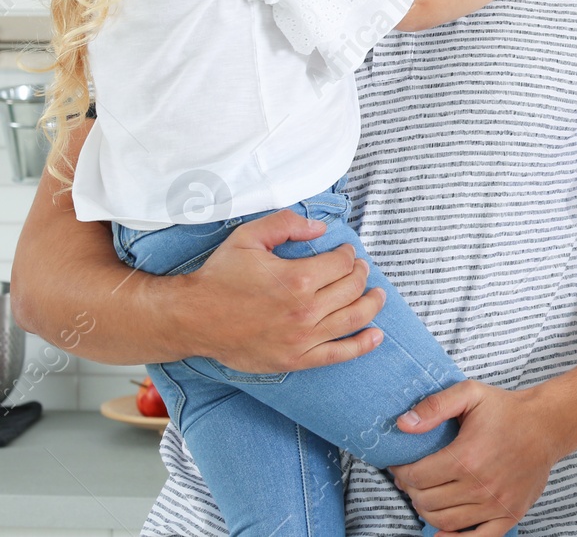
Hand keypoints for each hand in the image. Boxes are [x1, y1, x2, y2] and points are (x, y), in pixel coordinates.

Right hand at [177, 210, 385, 372]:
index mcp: (297, 279)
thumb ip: (287, 223)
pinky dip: (362, 345)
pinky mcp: (295, 359)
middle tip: (360, 269)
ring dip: (371, 305)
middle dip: (361, 275)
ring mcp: (302, 338)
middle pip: (352, 288)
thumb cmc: (219, 276)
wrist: (192, 318)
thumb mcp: (249, 237)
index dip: (348, 254)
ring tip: (377, 295)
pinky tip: (376, 336)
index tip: (345, 252)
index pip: (342, 263)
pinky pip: (338, 354)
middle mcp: (305, 310)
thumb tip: (321, 228)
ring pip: (353, 319)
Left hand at [391, 380, 569, 536]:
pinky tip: (443, 532)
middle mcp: (481, 485)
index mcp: (467, 457)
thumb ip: (434, 405)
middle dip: (412, 490)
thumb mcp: (470, 394)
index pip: (417, 477)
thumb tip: (402, 424)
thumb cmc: (507, 409)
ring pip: (444, 521)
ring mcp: (496, 503)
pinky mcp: (510, 514)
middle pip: (427, 501)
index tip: (400, 466)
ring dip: (427, 511)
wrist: (548, 424)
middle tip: (412, 479)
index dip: (401, 472)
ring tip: (426, 495)